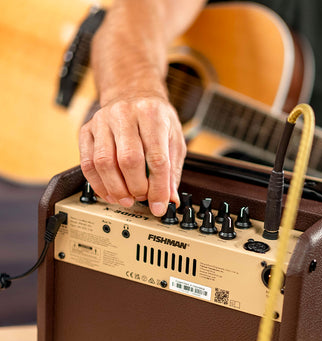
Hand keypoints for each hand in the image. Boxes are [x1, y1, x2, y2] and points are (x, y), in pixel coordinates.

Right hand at [79, 94, 185, 215]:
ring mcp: (102, 121)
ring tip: (126, 199)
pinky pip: (87, 163)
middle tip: (143, 198)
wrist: (132, 92)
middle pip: (128, 160)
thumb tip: (170, 199)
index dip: (158, 188)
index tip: (159, 205)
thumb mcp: (173, 138)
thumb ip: (172, 170)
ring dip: (116, 189)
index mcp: (152, 115)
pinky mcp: (87, 130)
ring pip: (104, 163)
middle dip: (137, 188)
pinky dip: (98, 184)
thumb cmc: (155, 117)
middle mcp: (125, 114)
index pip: (156, 158)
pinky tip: (109, 193)